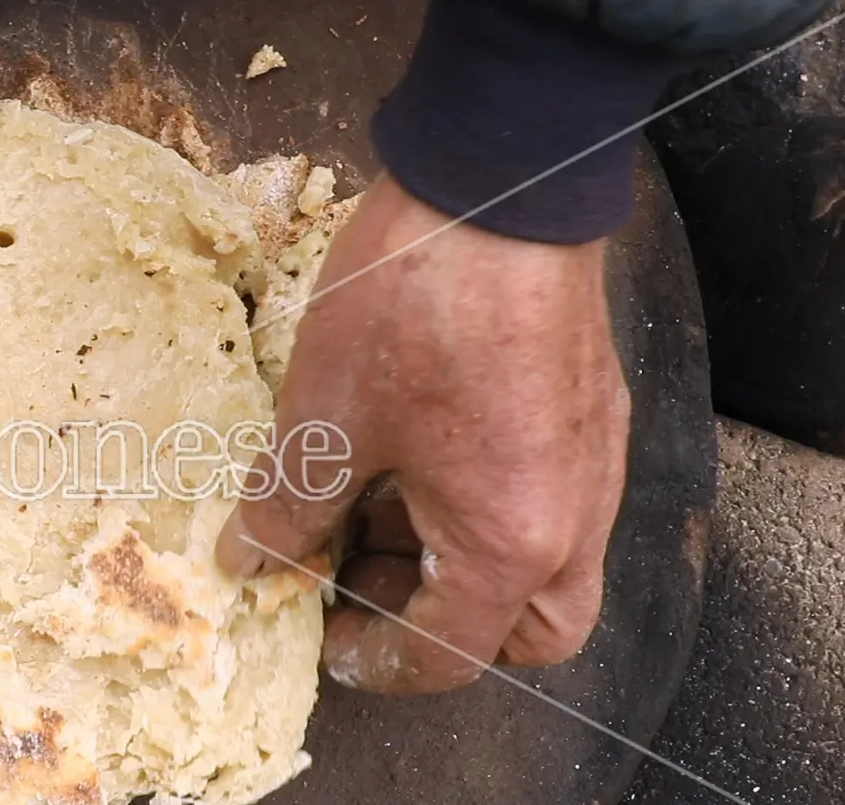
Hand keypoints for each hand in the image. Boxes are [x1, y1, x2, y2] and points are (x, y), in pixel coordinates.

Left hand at [217, 175, 630, 694]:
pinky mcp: (590, 412)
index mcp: (510, 545)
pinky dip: (483, 505)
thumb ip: (287, 507)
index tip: (321, 632)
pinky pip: (548, 498)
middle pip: (525, 632)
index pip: (449, 659)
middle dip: (443, 627)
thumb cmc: (415, 302)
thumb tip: (251, 562)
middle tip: (362, 577)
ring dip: (455, 560)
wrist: (500, 181)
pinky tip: (412, 451)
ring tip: (369, 501)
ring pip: (541, 566)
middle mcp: (573, 520)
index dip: (374, 662)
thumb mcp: (325, 417)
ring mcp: (593, 464)